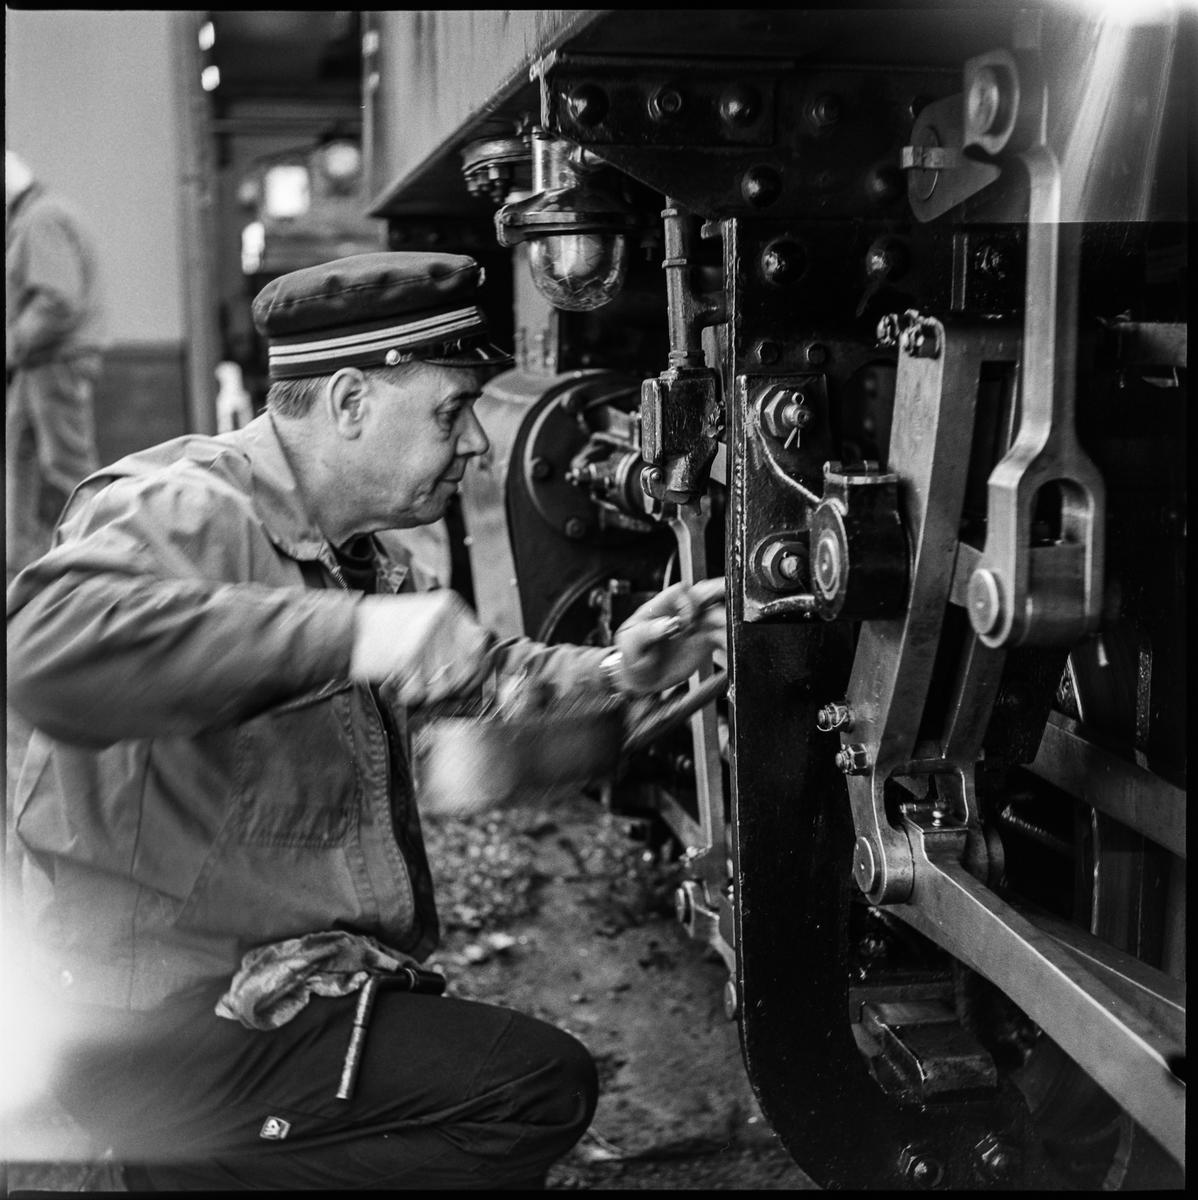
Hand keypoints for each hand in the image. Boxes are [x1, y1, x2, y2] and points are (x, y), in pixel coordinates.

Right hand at [350, 591, 492, 705]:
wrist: (345, 629)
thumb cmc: (383, 629)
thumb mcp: (426, 618)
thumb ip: (453, 637)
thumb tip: (482, 665)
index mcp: (450, 605)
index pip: (482, 643)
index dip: (477, 668)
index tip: (467, 680)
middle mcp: (443, 619)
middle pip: (471, 667)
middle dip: (456, 686)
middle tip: (436, 688)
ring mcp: (427, 638)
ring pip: (448, 685)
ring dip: (430, 694)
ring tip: (411, 682)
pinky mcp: (409, 658)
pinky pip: (421, 693)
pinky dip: (409, 696)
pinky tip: (399, 684)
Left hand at [613, 576, 726, 694]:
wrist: (641, 679)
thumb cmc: (631, 657)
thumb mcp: (630, 645)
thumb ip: (645, 633)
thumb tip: (666, 624)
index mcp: (661, 607)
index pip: (680, 592)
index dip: (687, 603)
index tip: (683, 624)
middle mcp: (681, 612)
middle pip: (704, 594)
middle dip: (719, 592)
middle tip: (732, 596)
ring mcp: (695, 626)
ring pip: (718, 615)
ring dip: (728, 621)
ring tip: (732, 632)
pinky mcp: (706, 642)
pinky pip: (723, 636)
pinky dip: (730, 640)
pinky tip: (733, 647)